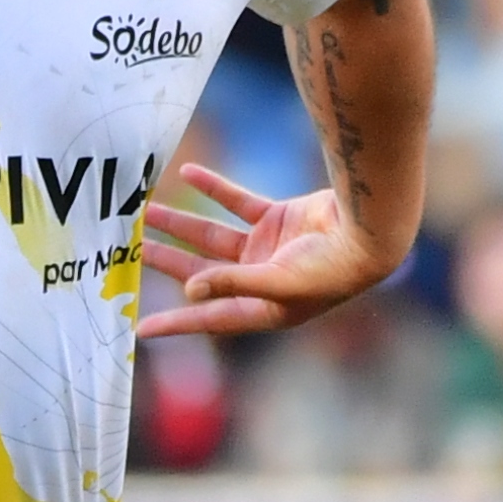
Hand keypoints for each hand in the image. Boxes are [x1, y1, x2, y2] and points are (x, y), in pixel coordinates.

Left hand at [137, 164, 388, 338]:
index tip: (141, 328)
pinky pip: (236, 202)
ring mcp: (267, 248)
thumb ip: (232, 283)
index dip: (176, 323)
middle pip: (200, 271)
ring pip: (211, 235)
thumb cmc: (331, 271)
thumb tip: (191, 290)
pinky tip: (188, 173)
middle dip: (166, 260)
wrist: (371, 233)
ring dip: (181, 222)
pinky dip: (214, 188)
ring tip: (146, 211)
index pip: (208, 317)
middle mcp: (258, 280)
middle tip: (131, 249)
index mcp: (260, 308)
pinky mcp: (277, 218)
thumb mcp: (277, 283)